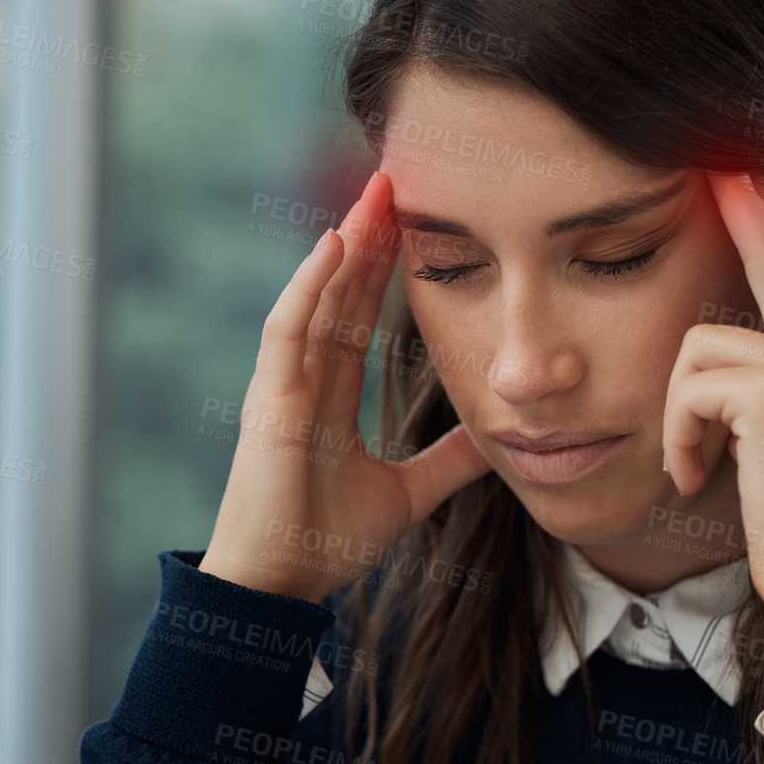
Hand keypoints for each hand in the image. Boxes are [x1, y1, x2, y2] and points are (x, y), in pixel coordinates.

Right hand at [199, 170, 493, 603]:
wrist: (282, 586)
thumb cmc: (325, 542)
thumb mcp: (407, 493)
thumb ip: (446, 462)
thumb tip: (495, 440)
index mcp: (328, 395)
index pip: (358, 314)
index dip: (384, 267)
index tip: (416, 221)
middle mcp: (303, 379)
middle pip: (339, 291)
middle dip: (368, 236)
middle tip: (399, 178)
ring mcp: (282, 384)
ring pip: (316, 296)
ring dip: (344, 243)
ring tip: (375, 193)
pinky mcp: (268, 400)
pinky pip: (288, 330)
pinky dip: (309, 285)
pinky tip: (335, 244)